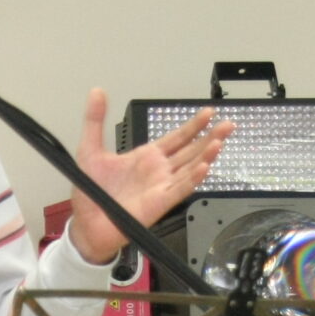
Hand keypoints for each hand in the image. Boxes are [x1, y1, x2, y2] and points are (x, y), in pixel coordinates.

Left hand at [64, 89, 231, 264]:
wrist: (86, 223)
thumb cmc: (91, 193)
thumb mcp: (90, 149)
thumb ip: (95, 120)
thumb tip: (97, 93)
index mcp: (147, 157)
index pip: (177, 137)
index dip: (193, 125)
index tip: (209, 113)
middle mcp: (159, 171)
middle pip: (191, 150)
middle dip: (210, 136)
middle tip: (228, 124)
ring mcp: (161, 186)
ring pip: (191, 168)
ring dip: (206, 155)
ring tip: (219, 141)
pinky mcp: (159, 202)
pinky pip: (181, 189)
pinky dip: (193, 178)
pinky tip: (205, 166)